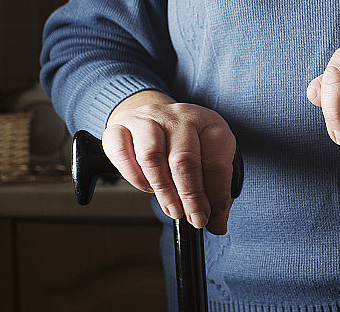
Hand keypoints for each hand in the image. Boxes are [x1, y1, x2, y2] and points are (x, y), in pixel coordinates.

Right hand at [101, 98, 236, 234]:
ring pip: (152, 156)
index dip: (216, 195)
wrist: (151, 116)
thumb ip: (215, 190)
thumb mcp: (208, 158)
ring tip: (172, 209)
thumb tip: (218, 224)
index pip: (217, 162)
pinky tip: (146, 188)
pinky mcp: (120, 126)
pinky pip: (122, 153)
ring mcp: (149, 118)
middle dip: (190, 197)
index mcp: (209, 123)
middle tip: (194, 218)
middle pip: (184, 160)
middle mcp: (180, 116)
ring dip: (163, 190)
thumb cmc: (183, 142)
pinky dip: (134, 177)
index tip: (212, 217)